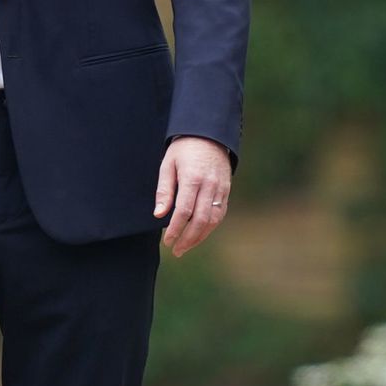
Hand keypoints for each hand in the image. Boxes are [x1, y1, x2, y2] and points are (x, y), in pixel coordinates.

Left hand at [155, 137, 232, 257]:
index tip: (167, 240)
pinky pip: (220, 214)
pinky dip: (210, 227)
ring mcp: (221, 189)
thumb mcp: (167, 164)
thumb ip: (164, 190)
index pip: (184, 211)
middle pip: (201, 220)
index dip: (175, 228)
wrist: (209, 135)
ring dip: (200, 237)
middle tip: (176, 250)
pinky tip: (199, 234)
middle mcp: (209, 186)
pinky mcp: (226, 191)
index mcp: (192, 178)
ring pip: (213, 220)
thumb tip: (159, 214)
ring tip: (186, 247)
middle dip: (188, 239)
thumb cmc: (183, 149)